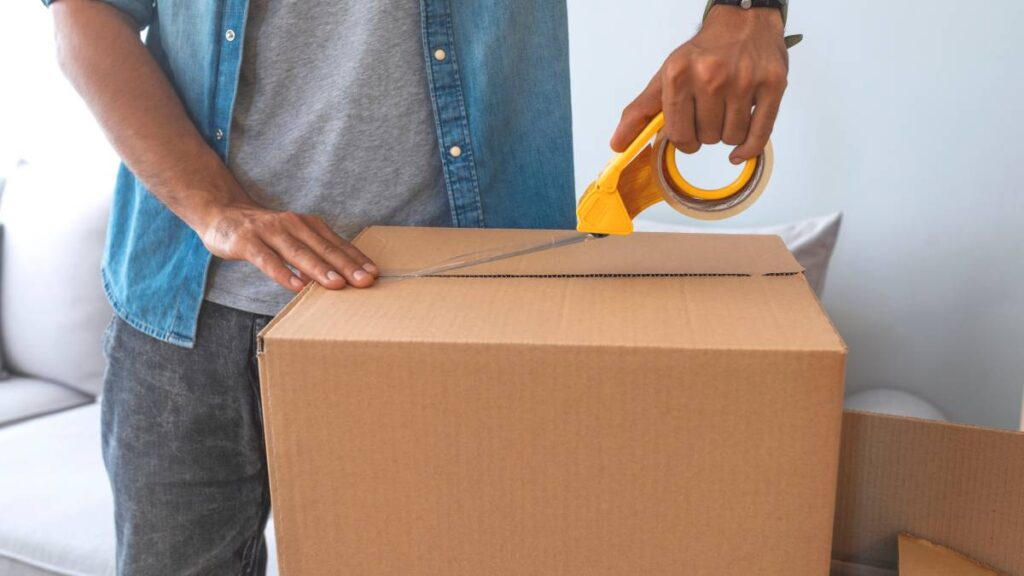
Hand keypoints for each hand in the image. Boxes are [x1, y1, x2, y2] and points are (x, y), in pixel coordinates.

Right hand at [199, 201, 378, 292]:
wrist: (222, 213)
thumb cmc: (266, 232)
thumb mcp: (294, 237)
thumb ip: (314, 253)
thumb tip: (342, 277)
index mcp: (308, 225)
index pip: (337, 244)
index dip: (356, 258)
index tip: (375, 273)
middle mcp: (292, 225)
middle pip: (323, 248)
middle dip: (346, 265)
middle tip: (365, 281)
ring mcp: (269, 232)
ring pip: (298, 253)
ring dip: (319, 269)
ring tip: (337, 284)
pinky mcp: (247, 242)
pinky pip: (267, 260)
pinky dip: (283, 273)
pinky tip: (297, 286)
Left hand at [611, 5, 788, 163]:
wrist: (743, 22)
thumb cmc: (703, 53)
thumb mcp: (666, 76)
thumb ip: (641, 111)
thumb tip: (618, 145)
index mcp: (680, 74)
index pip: (678, 134)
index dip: (684, 140)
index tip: (688, 131)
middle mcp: (711, 75)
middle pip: (707, 138)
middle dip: (707, 133)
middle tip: (710, 113)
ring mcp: (744, 80)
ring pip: (731, 137)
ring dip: (728, 134)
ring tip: (727, 111)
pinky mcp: (773, 84)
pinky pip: (760, 134)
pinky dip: (748, 148)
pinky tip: (740, 149)